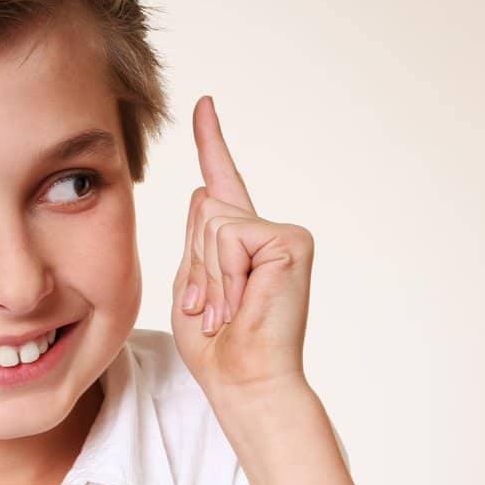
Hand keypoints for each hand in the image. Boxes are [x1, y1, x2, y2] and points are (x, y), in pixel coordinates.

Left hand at [171, 96, 312, 403]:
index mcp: (239, 241)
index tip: (205, 104)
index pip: (222, 181)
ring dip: (209, 275)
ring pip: (214, 222)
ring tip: (227, 311)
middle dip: (196, 263)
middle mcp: (265, 231)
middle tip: (214, 309)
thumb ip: (196, 240)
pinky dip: (226, 275)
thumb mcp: (193, 286)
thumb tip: (204, 189)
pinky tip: (243, 303)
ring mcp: (282, 234)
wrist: (244, 380)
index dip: (212, 141)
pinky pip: (231, 236)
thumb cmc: (216, 346)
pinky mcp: (291, 240)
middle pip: (203, 208)